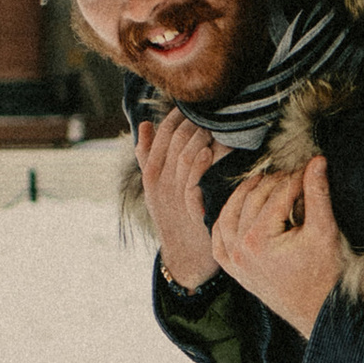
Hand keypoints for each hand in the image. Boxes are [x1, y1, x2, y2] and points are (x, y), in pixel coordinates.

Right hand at [135, 108, 220, 290]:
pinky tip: (213, 151)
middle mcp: (159, 183)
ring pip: (185, 156)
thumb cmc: (174, 217)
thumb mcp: (155, 188)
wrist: (184, 257)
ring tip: (219, 126)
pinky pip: (195, 180)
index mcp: (151, 174)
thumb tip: (144, 124)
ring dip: (203, 138)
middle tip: (213, 111)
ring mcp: (174, 196)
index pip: (161, 134)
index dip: (178, 116)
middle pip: (174, 141)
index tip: (196, 105)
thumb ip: (148, 156)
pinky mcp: (190, 209)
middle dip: (194, 122)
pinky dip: (204, 163)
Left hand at [209, 154, 345, 337]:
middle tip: (293, 175)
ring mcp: (233, 261)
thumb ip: (318, 193)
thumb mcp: (324, 231)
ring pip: (228, 214)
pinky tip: (237, 208)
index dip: (296, 178)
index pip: (276, 194)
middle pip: (252, 199)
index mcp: (259, 239)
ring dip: (244, 195)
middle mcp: (239, 250)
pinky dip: (225, 220)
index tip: (310, 169)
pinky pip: (218, 238)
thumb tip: (317, 161)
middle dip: (274, 183)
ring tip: (264, 182)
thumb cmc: (326, 276)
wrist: (320, 313)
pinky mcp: (234, 270)